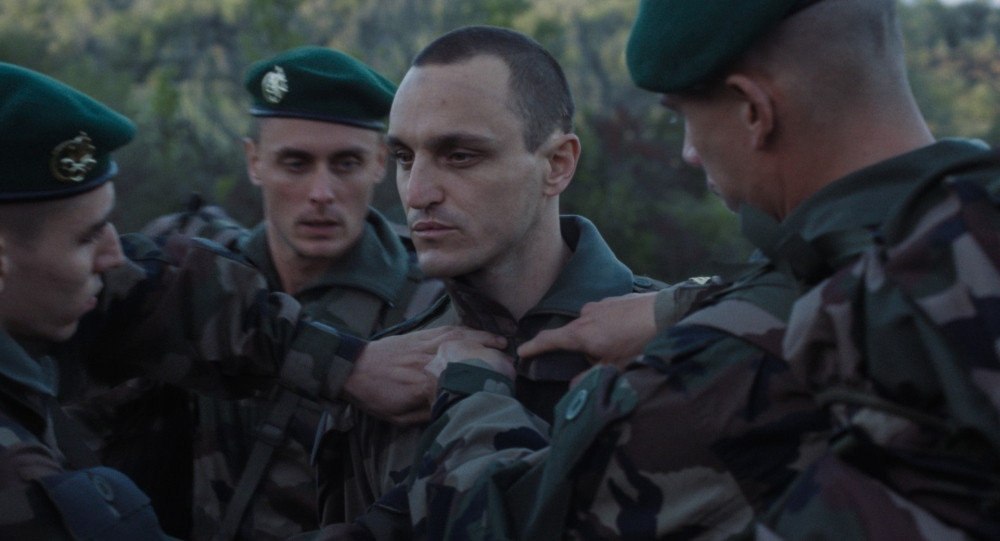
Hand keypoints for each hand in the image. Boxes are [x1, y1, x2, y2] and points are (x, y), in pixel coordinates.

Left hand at [343, 326, 505, 424]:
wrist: (352, 368)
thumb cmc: (374, 395)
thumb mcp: (400, 416)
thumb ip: (428, 413)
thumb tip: (452, 409)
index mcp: (425, 383)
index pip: (462, 381)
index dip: (484, 381)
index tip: (502, 384)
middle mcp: (430, 360)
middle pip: (468, 355)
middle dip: (492, 356)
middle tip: (512, 363)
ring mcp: (427, 344)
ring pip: (461, 337)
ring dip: (484, 338)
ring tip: (503, 343)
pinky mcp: (421, 334)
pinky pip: (448, 329)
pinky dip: (466, 329)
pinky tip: (478, 331)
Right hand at [516, 292, 657, 366]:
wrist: (667, 313)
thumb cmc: (639, 342)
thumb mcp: (615, 367)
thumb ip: (590, 377)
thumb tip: (573, 387)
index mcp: (580, 333)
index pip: (549, 340)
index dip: (533, 347)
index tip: (521, 351)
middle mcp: (585, 315)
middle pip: (573, 335)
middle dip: (581, 349)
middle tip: (601, 360)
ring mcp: (600, 304)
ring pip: (590, 325)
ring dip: (598, 337)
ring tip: (622, 346)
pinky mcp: (615, 298)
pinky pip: (604, 315)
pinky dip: (610, 326)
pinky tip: (628, 332)